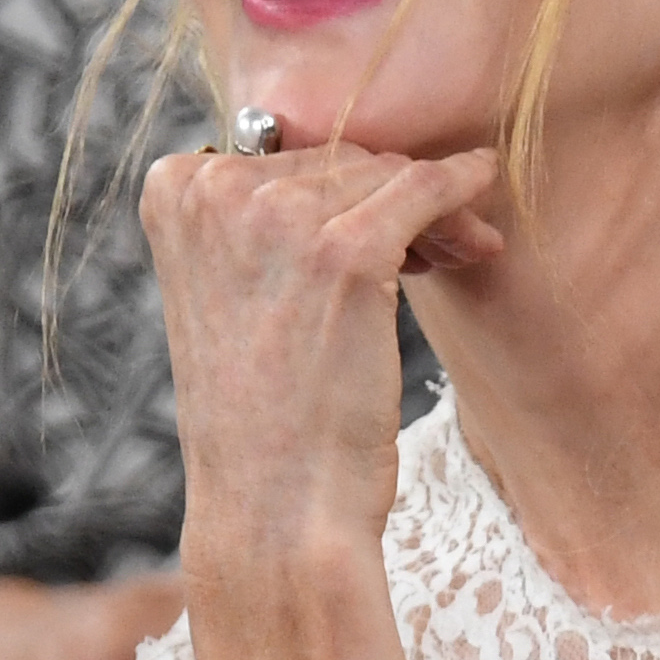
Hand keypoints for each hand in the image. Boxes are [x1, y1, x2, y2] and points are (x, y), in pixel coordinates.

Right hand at [143, 141, 502, 605]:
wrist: (277, 504)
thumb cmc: (269, 409)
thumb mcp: (238, 291)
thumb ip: (268, 218)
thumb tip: (370, 156)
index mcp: (175, 191)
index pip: (291, 154)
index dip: (347, 189)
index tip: (382, 231)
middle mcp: (214, 192)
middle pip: (345, 158)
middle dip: (397, 199)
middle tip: (438, 250)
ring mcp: (275, 219)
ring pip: (391, 174)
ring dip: (435, 212)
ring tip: (457, 255)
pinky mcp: (343, 253)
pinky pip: (426, 188)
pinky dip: (463, 184)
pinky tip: (484, 183)